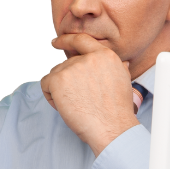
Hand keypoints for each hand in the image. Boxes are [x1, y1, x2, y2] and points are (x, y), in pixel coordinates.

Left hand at [41, 33, 140, 155]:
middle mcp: (88, 58)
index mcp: (106, 56)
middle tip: (80, 100)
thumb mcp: (124, 82)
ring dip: (59, 90)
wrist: (111, 127)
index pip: (82, 40)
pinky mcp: (58, 79)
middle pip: (66, 64)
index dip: (66, 40)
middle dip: (67, 82)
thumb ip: (118, 68)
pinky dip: (50, 96)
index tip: (56, 42)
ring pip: (55, 75)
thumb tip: (123, 63)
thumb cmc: (117, 111)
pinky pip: (45, 84)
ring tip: (76, 104)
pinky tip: (64, 106)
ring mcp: (72, 67)